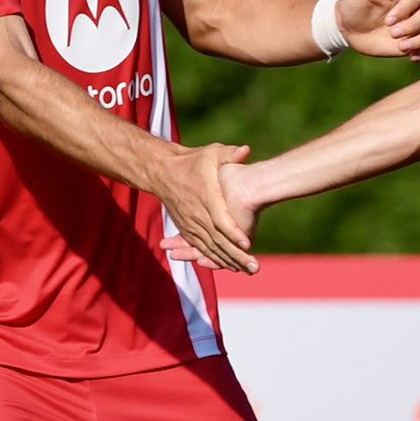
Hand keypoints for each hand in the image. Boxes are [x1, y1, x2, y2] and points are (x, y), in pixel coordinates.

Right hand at [152, 143, 258, 273]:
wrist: (164, 172)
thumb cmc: (193, 161)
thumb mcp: (211, 153)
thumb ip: (229, 154)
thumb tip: (245, 150)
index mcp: (206, 197)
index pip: (220, 219)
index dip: (233, 232)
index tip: (248, 243)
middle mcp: (198, 215)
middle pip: (218, 240)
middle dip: (237, 255)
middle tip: (255, 267)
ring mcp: (191, 225)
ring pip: (210, 248)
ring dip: (228, 261)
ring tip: (248, 270)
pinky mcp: (188, 230)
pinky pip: (202, 248)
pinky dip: (215, 259)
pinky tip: (230, 266)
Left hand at [336, 0, 419, 62]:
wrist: (350, 27)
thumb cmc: (355, 3)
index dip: (405, 10)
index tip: (388, 21)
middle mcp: (415, 8)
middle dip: (412, 27)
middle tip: (392, 34)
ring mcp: (416, 26)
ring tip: (401, 48)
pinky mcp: (415, 42)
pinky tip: (412, 58)